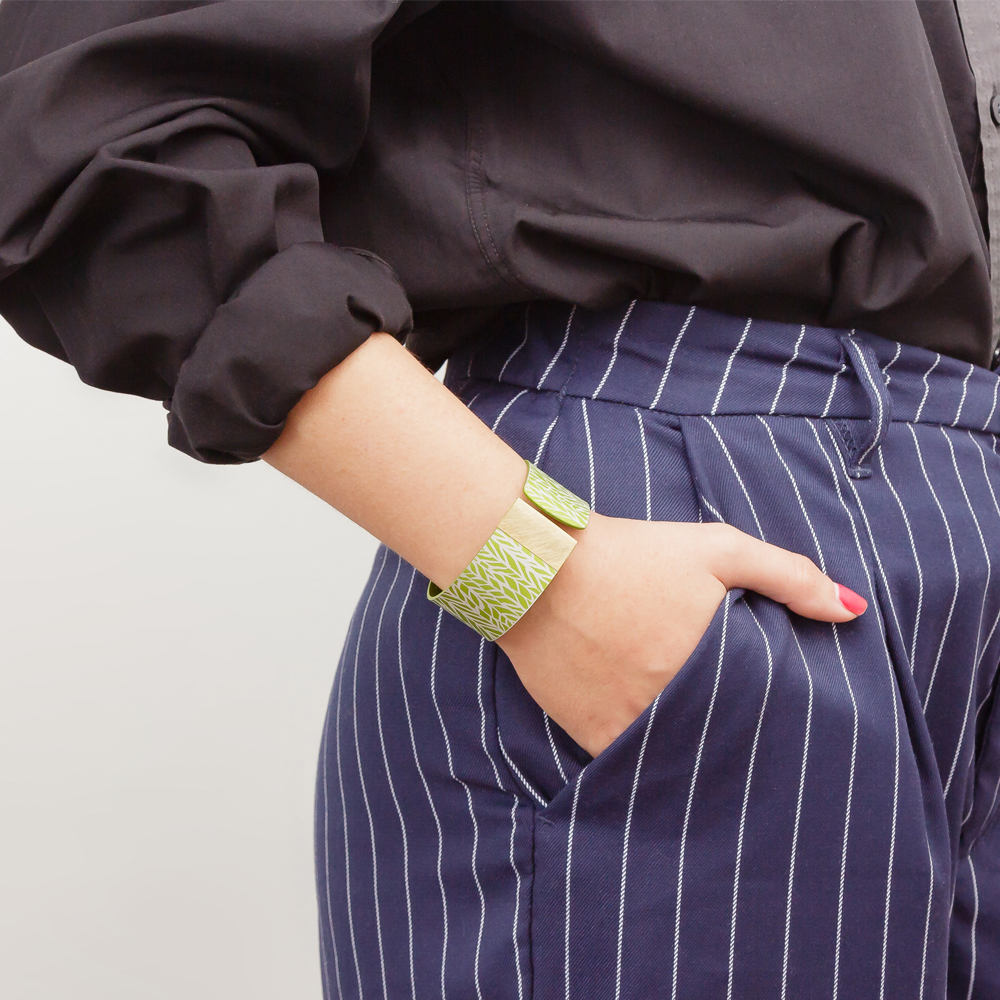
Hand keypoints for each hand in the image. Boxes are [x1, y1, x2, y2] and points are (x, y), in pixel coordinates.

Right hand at [497, 512, 865, 757]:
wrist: (540, 566)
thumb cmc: (633, 553)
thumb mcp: (717, 549)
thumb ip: (789, 576)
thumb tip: (854, 611)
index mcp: (714, 669)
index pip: (765, 714)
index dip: (774, 716)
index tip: (778, 714)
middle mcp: (673, 708)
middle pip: (722, 741)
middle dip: (734, 737)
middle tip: (738, 727)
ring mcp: (628, 726)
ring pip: (677, 757)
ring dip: (691, 751)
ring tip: (698, 736)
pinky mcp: (588, 734)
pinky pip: (628, 762)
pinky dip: (643, 754)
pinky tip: (650, 733)